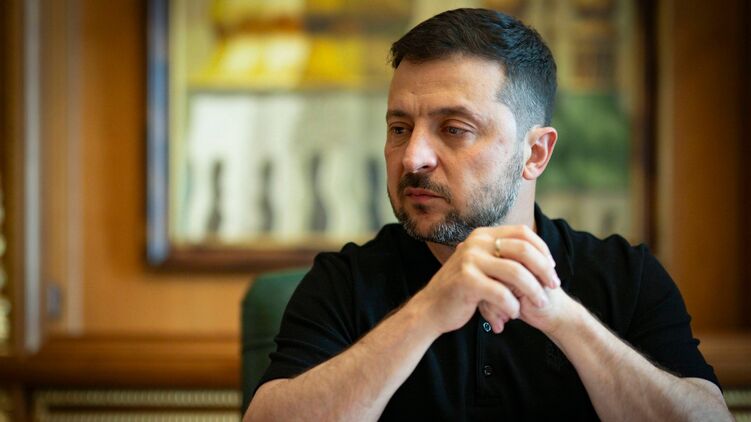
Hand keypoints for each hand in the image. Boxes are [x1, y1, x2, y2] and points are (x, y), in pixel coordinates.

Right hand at [410, 225, 559, 335]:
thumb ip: (503, 256)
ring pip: (516, 273)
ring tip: (540, 303)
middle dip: (544, 269)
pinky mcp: (466, 280)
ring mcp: (469, 260)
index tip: (552, 268)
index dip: (542, 249)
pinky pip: (501, 293)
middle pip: (523, 250)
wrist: (431, 309)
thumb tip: (541, 254)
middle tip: (554, 286)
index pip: (522, 233)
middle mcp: (476, 242)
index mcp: (483, 235)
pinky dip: (512, 305)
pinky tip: (514, 314)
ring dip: (533, 290)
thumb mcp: (482, 265)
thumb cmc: (463, 290)